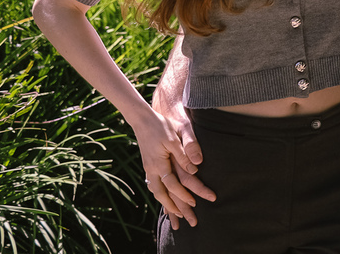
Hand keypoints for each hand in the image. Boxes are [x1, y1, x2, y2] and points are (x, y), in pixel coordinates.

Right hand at [146, 101, 215, 229]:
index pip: (174, 185)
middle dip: (177, 209)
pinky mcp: (149, 166)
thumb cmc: (161, 125)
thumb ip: (185, 152)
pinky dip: (160, 196)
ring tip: (176, 216)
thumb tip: (196, 168)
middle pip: (164, 195)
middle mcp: (152, 170)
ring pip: (157, 193)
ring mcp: (149, 169)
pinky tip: (164, 199)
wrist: (143, 119)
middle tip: (189, 220)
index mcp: (160, 164)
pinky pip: (154, 186)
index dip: (186, 195)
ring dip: (167, 205)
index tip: (197, 203)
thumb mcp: (175, 136)